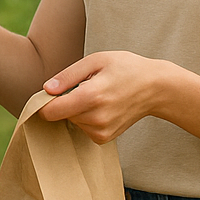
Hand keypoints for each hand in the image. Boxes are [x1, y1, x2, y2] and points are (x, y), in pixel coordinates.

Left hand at [38, 50, 170, 143]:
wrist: (156, 88)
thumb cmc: (125, 68)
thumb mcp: (96, 60)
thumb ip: (68, 76)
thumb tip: (46, 89)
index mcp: (91, 96)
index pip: (50, 111)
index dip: (43, 102)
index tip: (49, 92)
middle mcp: (95, 118)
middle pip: (60, 115)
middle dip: (64, 101)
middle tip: (84, 87)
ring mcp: (101, 131)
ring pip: (71, 121)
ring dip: (76, 109)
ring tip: (97, 95)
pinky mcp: (104, 138)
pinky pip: (82, 128)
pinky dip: (86, 118)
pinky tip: (101, 107)